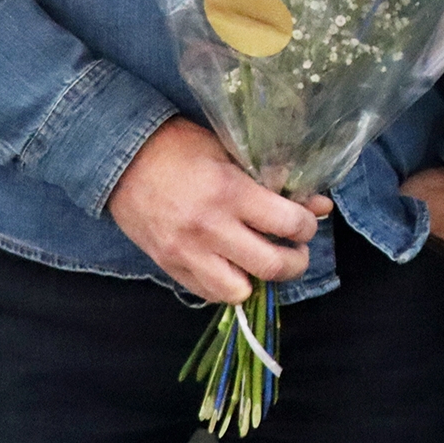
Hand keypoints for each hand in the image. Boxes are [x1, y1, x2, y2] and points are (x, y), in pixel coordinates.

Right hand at [108, 117, 329, 302]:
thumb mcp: (231, 152)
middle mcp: (210, 228)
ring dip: (259, 281)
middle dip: (295, 263)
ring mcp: (187, 253)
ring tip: (263, 263)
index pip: (288, 224)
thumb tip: (320, 204)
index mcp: (230, 192)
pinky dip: (228, 285)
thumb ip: (274, 181)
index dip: (307, 226)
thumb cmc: (181, 148)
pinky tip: (233, 266)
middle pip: (272, 266)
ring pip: (240, 291)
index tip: (306, 222)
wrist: (122, 159)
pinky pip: (209, 294)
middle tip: (296, 252)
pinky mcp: (169, 267)